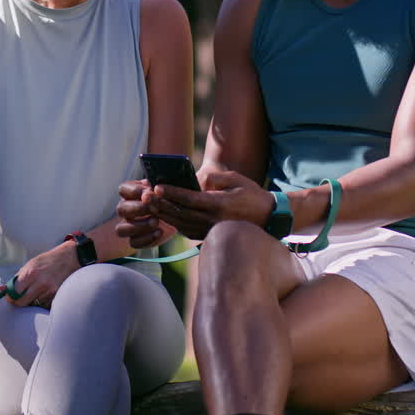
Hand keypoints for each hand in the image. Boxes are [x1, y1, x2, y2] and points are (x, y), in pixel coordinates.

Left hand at [8, 241, 77, 308]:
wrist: (69, 258)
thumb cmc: (47, 261)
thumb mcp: (29, 265)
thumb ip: (15, 279)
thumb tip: (0, 289)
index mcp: (30, 274)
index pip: (14, 293)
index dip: (11, 297)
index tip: (11, 297)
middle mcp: (40, 283)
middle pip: (22, 302)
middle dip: (19, 302)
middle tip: (21, 297)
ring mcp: (49, 290)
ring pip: (34, 304)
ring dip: (33, 300)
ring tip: (38, 290)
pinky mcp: (57, 295)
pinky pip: (44, 303)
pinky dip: (43, 300)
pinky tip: (46, 291)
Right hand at [115, 179, 179, 247]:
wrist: (173, 218)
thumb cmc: (166, 201)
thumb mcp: (163, 192)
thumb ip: (155, 189)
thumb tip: (148, 187)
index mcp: (130, 195)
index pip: (123, 189)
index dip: (134, 190)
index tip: (149, 192)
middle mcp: (126, 210)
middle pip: (121, 209)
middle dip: (138, 208)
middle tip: (154, 209)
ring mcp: (128, 226)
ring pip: (121, 229)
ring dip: (139, 226)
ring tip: (156, 222)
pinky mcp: (134, 240)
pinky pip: (133, 242)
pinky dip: (146, 239)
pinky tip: (159, 232)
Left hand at [144, 170, 274, 239]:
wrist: (269, 217)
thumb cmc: (252, 194)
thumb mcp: (236, 179)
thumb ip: (214, 178)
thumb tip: (197, 181)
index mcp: (219, 205)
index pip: (188, 199)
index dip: (171, 193)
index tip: (156, 187)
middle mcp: (212, 220)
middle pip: (180, 213)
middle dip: (161, 204)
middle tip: (146, 195)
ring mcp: (211, 230)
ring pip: (181, 224)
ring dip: (164, 214)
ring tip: (150, 204)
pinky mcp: (210, 236)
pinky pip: (187, 231)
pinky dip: (174, 223)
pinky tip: (164, 215)